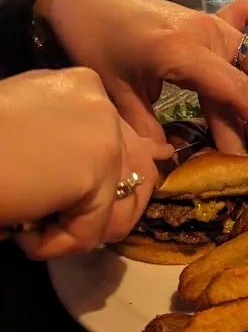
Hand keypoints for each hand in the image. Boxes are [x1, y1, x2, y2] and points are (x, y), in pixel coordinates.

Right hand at [0, 68, 168, 259]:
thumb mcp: (33, 131)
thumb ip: (71, 142)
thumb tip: (113, 179)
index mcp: (80, 85)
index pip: (125, 141)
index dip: (104, 184)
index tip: (65, 198)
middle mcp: (99, 102)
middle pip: (137, 173)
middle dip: (101, 212)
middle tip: (57, 223)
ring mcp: (103, 134)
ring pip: (117, 208)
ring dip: (76, 232)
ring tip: (34, 229)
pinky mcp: (95, 171)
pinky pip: (92, 231)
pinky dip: (57, 246)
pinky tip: (25, 236)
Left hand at [36, 0, 247, 155]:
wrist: (85, 0)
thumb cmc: (97, 43)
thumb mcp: (117, 93)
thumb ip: (146, 129)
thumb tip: (169, 161)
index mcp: (185, 53)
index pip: (237, 91)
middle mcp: (207, 35)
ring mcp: (210, 24)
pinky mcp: (206, 20)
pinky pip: (246, 17)